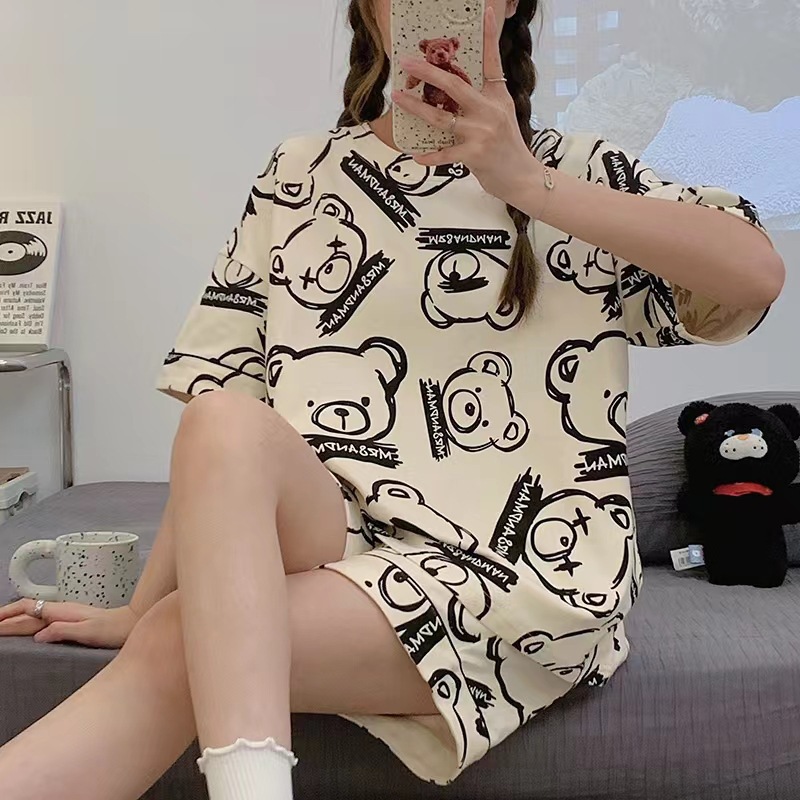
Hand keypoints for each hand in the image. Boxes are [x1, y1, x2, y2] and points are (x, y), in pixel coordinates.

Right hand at [0, 597, 139, 648]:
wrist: (132, 624)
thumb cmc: (114, 629)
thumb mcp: (89, 632)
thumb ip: (64, 631)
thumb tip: (39, 635)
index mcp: (62, 612)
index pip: (28, 608)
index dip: (8, 614)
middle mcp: (62, 612)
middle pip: (27, 612)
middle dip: (6, 618)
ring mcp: (67, 616)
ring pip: (34, 617)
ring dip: (16, 621)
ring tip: (2, 628)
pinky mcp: (73, 623)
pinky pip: (44, 623)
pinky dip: (29, 626)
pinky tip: (28, 631)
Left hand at [391, 5, 542, 205]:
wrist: (522, 177)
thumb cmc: (508, 147)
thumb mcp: (503, 114)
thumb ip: (483, 99)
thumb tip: (455, 87)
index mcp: (498, 96)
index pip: (492, 61)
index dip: (489, 36)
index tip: (483, 11)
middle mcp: (489, 110)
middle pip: (455, 85)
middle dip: (428, 72)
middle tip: (407, 62)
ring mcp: (481, 133)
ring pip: (441, 117)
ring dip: (416, 107)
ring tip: (398, 98)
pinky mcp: (474, 155)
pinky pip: (444, 154)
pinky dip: (428, 156)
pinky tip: (415, 155)